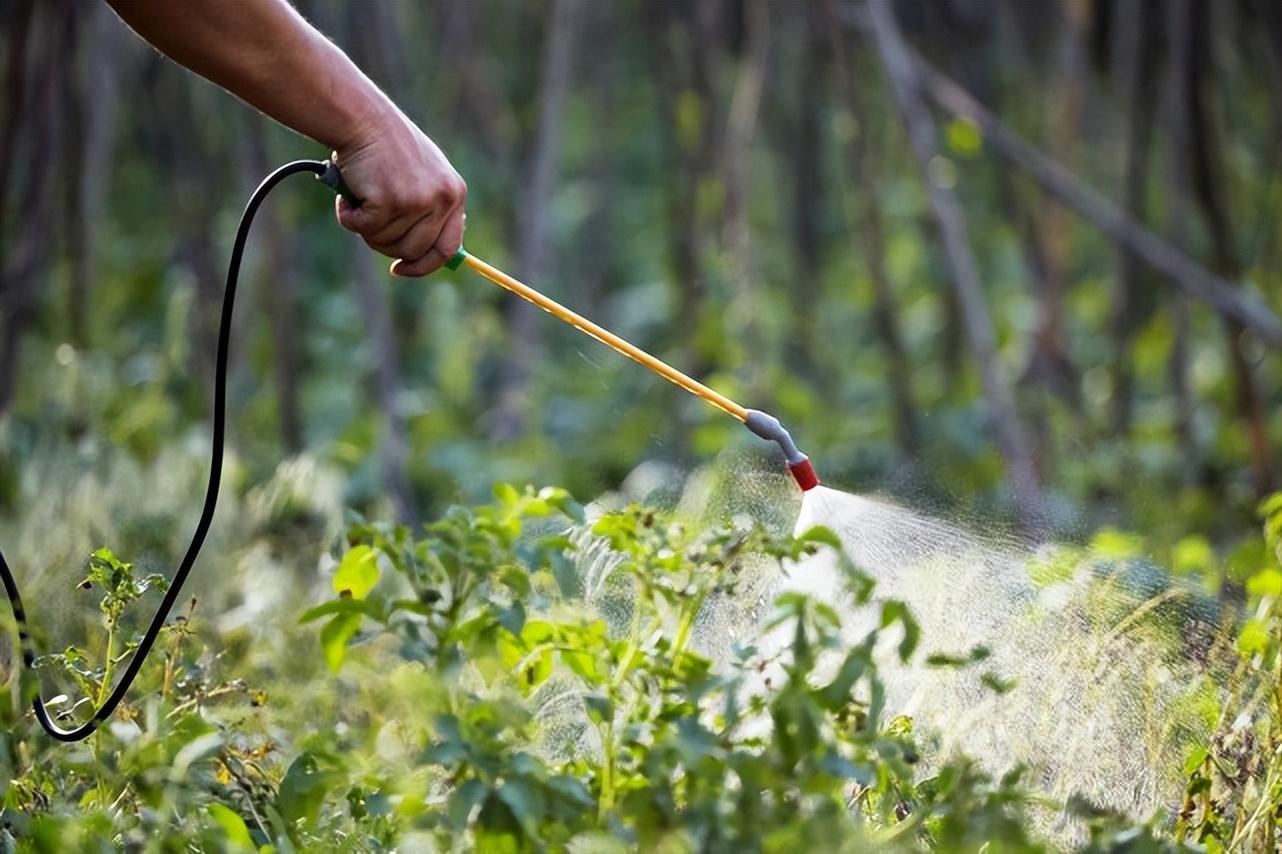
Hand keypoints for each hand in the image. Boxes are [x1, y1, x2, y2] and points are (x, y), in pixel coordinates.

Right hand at [331, 109, 466, 276]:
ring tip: (359, 197)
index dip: (423, 265)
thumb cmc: (386, 146)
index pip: (448, 248)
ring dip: (365, 227)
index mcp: (455, 194)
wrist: (362, 118)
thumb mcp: (421, 176)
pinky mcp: (390, 201)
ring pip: (385, 242)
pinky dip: (349, 217)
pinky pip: (363, 228)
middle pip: (414, 250)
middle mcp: (441, 199)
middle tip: (368, 225)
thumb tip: (419, 253)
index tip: (401, 269)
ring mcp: (417, 201)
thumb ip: (428, 210)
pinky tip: (348, 195)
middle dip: (386, 246)